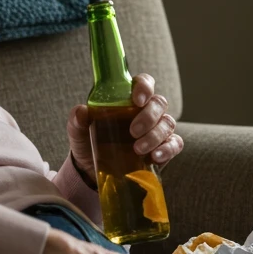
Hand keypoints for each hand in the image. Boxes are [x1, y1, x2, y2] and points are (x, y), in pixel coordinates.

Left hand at [67, 74, 183, 179]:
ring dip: (155, 135)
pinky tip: (155, 157)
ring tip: (138, 149)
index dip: (144, 87)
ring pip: (167, 123)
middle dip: (148, 116)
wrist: (93, 171)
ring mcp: (157, 129)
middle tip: (132, 132)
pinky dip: (168, 149)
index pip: (144, 83)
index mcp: (128, 99)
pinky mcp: (164, 148)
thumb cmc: (89, 143)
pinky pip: (175, 144)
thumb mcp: (78, 132)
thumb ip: (77, 121)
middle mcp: (147, 111)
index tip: (137, 99)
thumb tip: (81, 112)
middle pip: (159, 103)